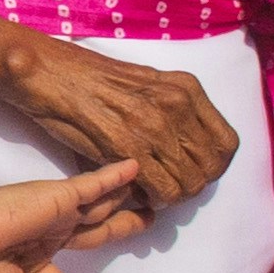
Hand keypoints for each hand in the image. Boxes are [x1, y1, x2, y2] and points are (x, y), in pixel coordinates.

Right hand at [0, 23, 237, 209]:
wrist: (46, 72)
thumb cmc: (87, 77)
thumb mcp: (144, 83)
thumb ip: (170, 110)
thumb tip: (183, 150)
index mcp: (185, 88)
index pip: (226, 143)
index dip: (215, 166)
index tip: (196, 171)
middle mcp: (178, 105)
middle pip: (211, 167)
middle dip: (193, 183)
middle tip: (170, 185)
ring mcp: (155, 127)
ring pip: (190, 184)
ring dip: (173, 194)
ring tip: (151, 189)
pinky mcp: (130, 148)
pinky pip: (164, 191)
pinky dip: (154, 199)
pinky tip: (137, 190)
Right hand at [0, 165, 142, 272]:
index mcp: (28, 262)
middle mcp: (43, 234)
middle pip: (91, 232)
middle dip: (118, 228)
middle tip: (147, 220)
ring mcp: (51, 213)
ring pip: (97, 208)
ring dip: (122, 201)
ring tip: (152, 195)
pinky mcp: (56, 196)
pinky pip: (92, 187)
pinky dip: (114, 178)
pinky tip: (135, 169)